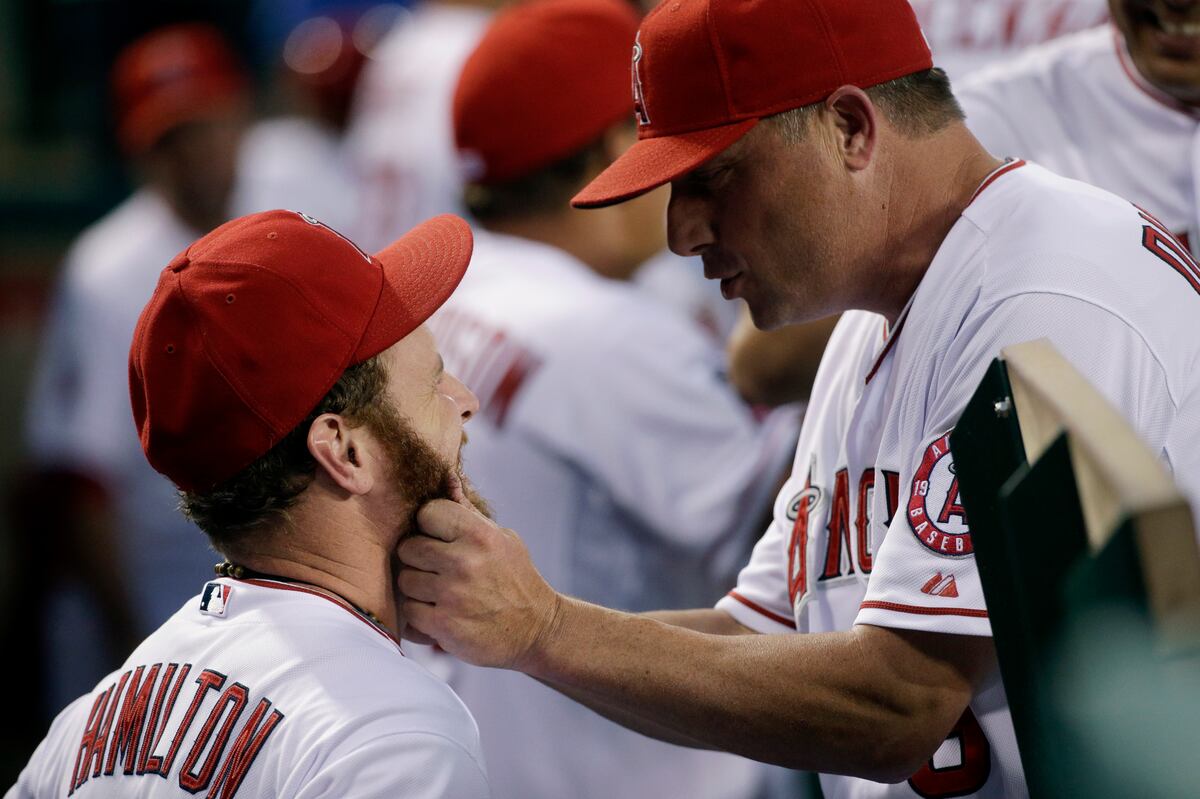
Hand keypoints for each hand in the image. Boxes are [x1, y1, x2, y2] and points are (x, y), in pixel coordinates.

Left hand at [397, 475, 561, 669]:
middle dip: (419, 558)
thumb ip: (468, 513)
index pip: (427, 512)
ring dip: (418, 589)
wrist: (537, 628)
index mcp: (479, 535)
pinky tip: (439, 613)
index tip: (440, 538)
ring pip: (405, 581)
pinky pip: (408, 612)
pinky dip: (420, 616)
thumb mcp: (502, 538)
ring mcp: (452, 595)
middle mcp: (464, 561)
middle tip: (437, 568)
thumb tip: (447, 478)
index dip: (430, 526)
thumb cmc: (516, 578)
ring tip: (440, 592)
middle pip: (408, 548)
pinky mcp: (444, 625)